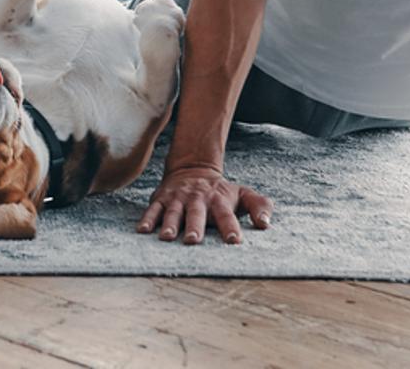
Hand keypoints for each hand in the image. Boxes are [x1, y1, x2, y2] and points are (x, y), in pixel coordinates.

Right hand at [138, 164, 270, 244]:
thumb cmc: (220, 191)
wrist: (192, 168)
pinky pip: (153, 209)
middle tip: (193, 241)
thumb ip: (259, 206)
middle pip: (196, 213)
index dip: (230, 227)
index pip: (226, 214)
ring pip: (173, 211)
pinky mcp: (161, 198)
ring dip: (170, 224)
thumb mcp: (243, 194)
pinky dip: (148, 219)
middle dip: (194, 226)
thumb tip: (266, 224)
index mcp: (218, 199)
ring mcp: (178, 198)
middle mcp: (197, 198)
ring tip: (166, 237)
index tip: (233, 241)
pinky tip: (143, 230)